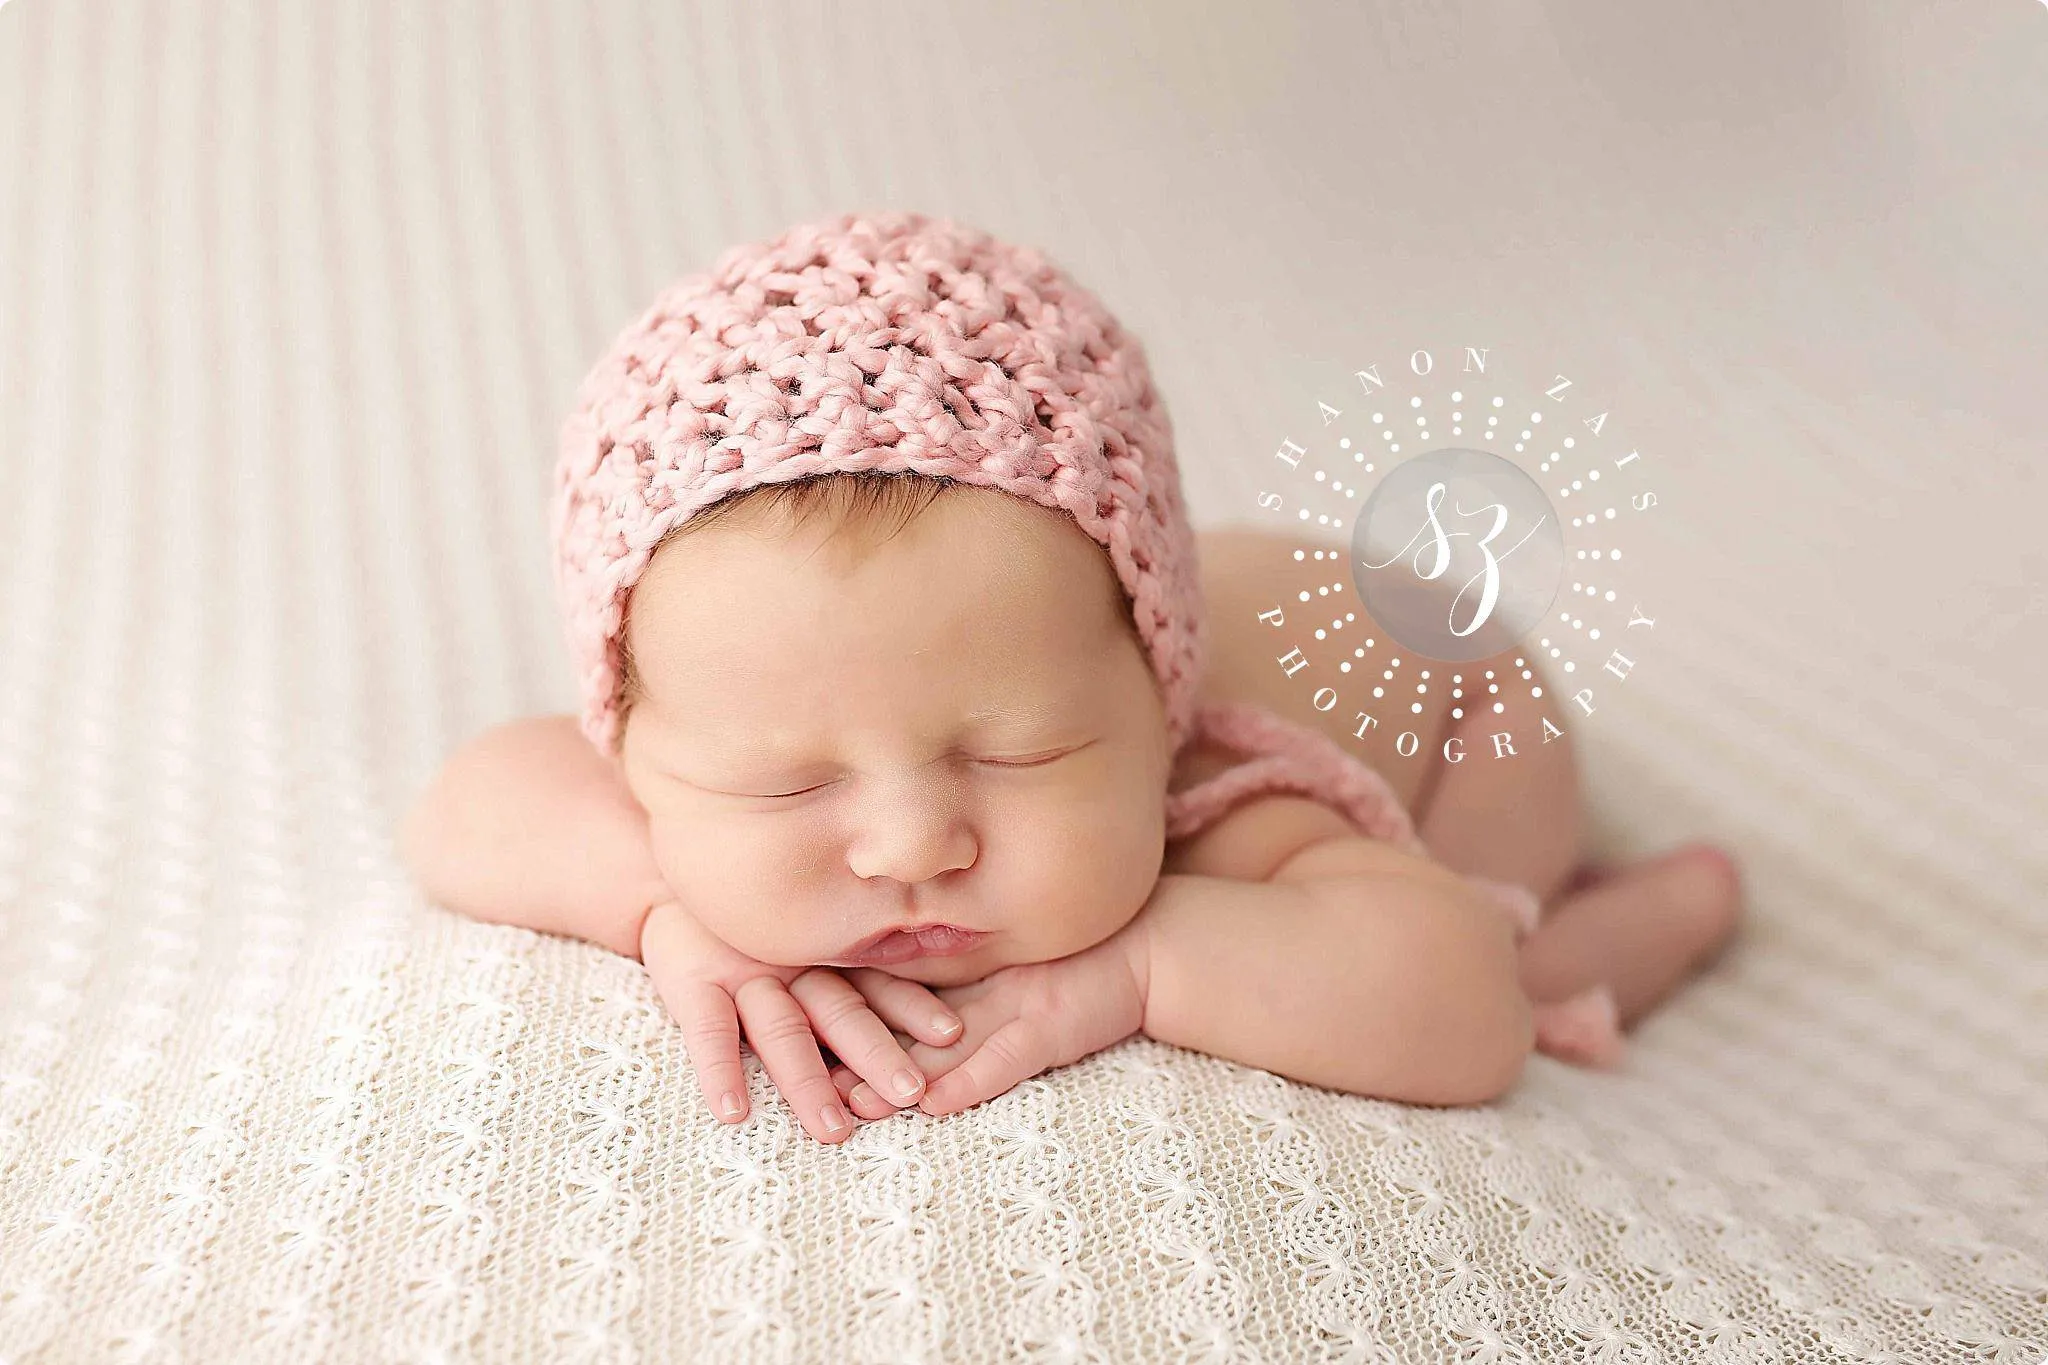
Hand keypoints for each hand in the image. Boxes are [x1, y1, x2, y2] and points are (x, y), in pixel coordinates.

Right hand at [638, 899, 964, 1142]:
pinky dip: (719, 1070)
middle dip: (877, 1053)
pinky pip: (706, 1031)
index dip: (914, 1008)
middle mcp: (793, 967)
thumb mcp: (806, 937)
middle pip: (840, 1012)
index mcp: (826, 959)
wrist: (667, 880)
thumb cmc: (750, 924)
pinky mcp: (692, 983)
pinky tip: (732, 1112)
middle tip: (910, 1094)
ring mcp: (742, 975)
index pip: (879, 986)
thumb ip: (854, 966)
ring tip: (834, 1129)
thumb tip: (931, 1006)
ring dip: (808, 1080)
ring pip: (781, 1029)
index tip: (952, 1036)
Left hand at [825, 921, 1147, 1121]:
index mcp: (955, 982)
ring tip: (850, 1103)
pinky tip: (934, 1101)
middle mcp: (971, 993)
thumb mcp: (1004, 986)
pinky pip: (1000, 1061)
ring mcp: (1007, 1008)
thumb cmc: (1077, 964)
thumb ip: (957, 1003)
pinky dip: (968, 1083)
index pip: (885, 1000)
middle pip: (898, 1025)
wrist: (1147, 948)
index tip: (792, 1041)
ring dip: (892, 1077)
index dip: (841, 1020)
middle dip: (850, 1055)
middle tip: (802, 1082)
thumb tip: (902, 1032)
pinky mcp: (1044, 1030)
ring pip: (938, 1048)